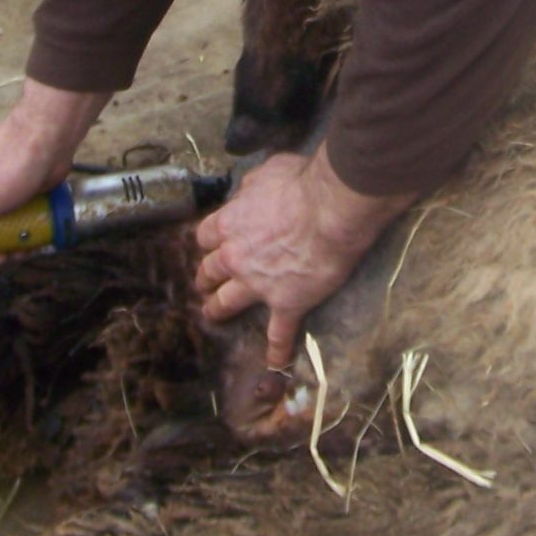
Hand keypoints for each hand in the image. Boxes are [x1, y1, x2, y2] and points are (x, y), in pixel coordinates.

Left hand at [192, 149, 411, 373]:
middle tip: (205, 282)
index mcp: (230, 223)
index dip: (207, 241)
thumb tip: (247, 191)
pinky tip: (275, 364)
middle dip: (205, 277)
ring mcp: (258, 284)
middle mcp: (236, 257)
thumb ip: (251, 186)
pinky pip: (279, 334)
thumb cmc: (302, 184)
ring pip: (227, 303)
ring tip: (214, 314)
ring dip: (218, 309)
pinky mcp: (286, 304)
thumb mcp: (268, 171)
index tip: (210, 244)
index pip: (205, 235)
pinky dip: (277, 351)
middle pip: (209, 271)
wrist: (330, 211)